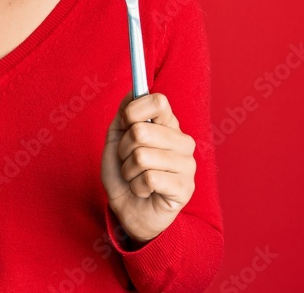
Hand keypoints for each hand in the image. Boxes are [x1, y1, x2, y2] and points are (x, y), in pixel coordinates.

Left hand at [101, 91, 196, 243]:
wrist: (130, 212)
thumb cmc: (125, 175)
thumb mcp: (117, 141)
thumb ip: (125, 114)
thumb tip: (133, 90)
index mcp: (168, 125)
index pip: (158, 101)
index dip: (134, 111)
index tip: (126, 124)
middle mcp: (183, 141)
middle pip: (141, 131)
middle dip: (124, 150)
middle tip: (129, 161)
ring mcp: (187, 165)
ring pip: (141, 156)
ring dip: (128, 171)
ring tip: (136, 178)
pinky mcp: (185, 188)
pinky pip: (148, 179)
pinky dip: (137, 187)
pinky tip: (144, 191)